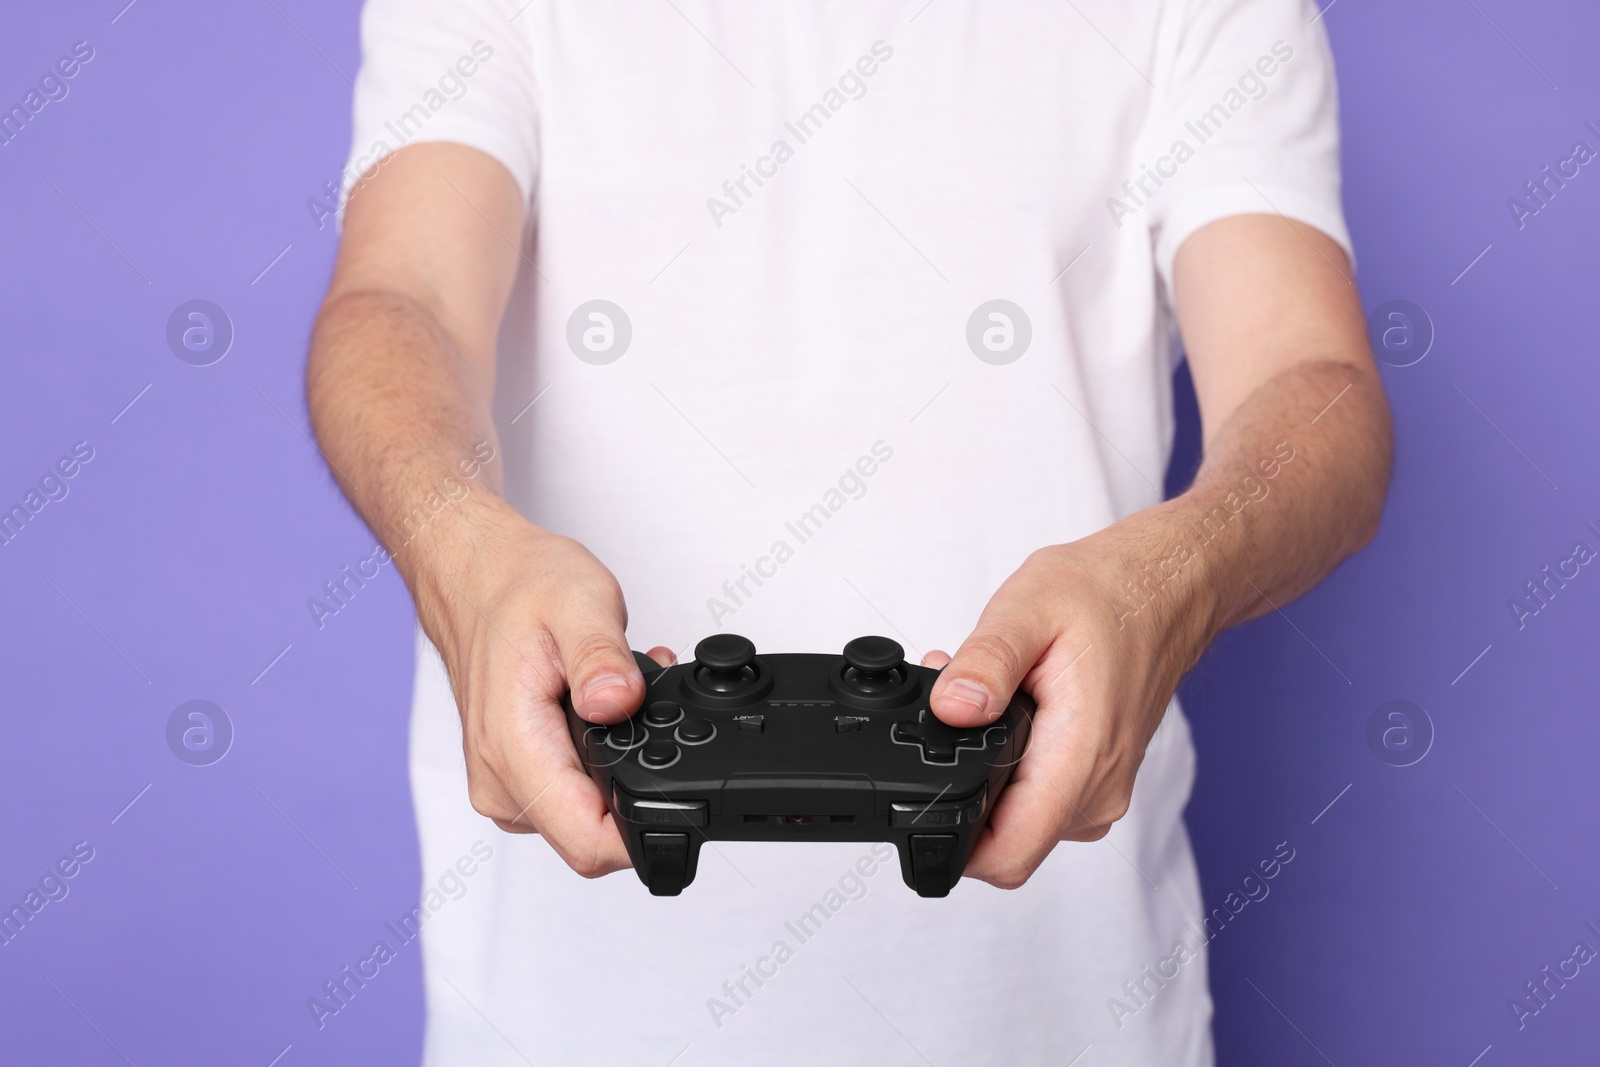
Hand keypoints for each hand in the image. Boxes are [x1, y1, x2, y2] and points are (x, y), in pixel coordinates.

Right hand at [412, 503, 672, 878]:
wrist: (475, 576)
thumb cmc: (516, 585)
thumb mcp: (578, 602)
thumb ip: (602, 659)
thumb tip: (619, 703)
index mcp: (510, 748)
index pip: (587, 845)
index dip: (645, 833)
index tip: (674, 789)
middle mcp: (500, 781)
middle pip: (594, 836)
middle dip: (637, 785)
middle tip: (644, 715)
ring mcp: (505, 784)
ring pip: (587, 816)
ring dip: (618, 768)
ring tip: (621, 700)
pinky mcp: (516, 777)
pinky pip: (572, 793)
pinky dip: (599, 758)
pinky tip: (602, 711)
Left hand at [924, 526, 1215, 888]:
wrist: (1165, 591)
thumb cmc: (1108, 595)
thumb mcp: (1029, 609)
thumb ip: (985, 664)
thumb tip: (950, 708)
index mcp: (1081, 758)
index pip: (1007, 856)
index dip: (951, 845)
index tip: (924, 797)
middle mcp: (1097, 791)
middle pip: (1005, 842)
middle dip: (960, 792)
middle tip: (954, 718)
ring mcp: (1101, 791)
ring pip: (1019, 821)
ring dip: (986, 776)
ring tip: (984, 705)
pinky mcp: (1096, 781)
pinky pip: (1040, 800)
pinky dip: (1012, 767)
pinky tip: (1008, 716)